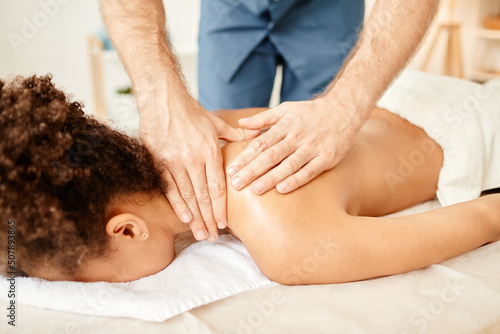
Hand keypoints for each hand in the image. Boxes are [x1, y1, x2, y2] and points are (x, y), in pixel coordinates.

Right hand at [140, 96, 258, 240]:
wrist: (162, 99)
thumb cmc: (191, 111)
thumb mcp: (216, 122)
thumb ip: (236, 134)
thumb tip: (257, 137)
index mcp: (210, 151)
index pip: (218, 187)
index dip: (221, 208)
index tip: (225, 224)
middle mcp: (193, 159)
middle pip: (203, 196)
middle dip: (209, 219)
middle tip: (212, 237)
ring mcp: (175, 162)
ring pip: (187, 196)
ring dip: (194, 217)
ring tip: (200, 234)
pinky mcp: (159, 162)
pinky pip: (169, 187)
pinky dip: (177, 204)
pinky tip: (184, 218)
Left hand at [226, 98, 361, 194]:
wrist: (344, 109)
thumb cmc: (311, 112)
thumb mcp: (286, 109)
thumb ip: (263, 118)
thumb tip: (241, 123)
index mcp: (285, 126)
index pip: (260, 144)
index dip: (245, 157)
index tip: (231, 169)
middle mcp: (297, 137)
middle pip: (270, 156)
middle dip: (252, 170)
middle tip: (236, 184)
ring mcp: (312, 148)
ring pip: (288, 165)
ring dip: (271, 178)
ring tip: (255, 190)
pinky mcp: (326, 158)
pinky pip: (309, 171)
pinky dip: (296, 180)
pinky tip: (282, 189)